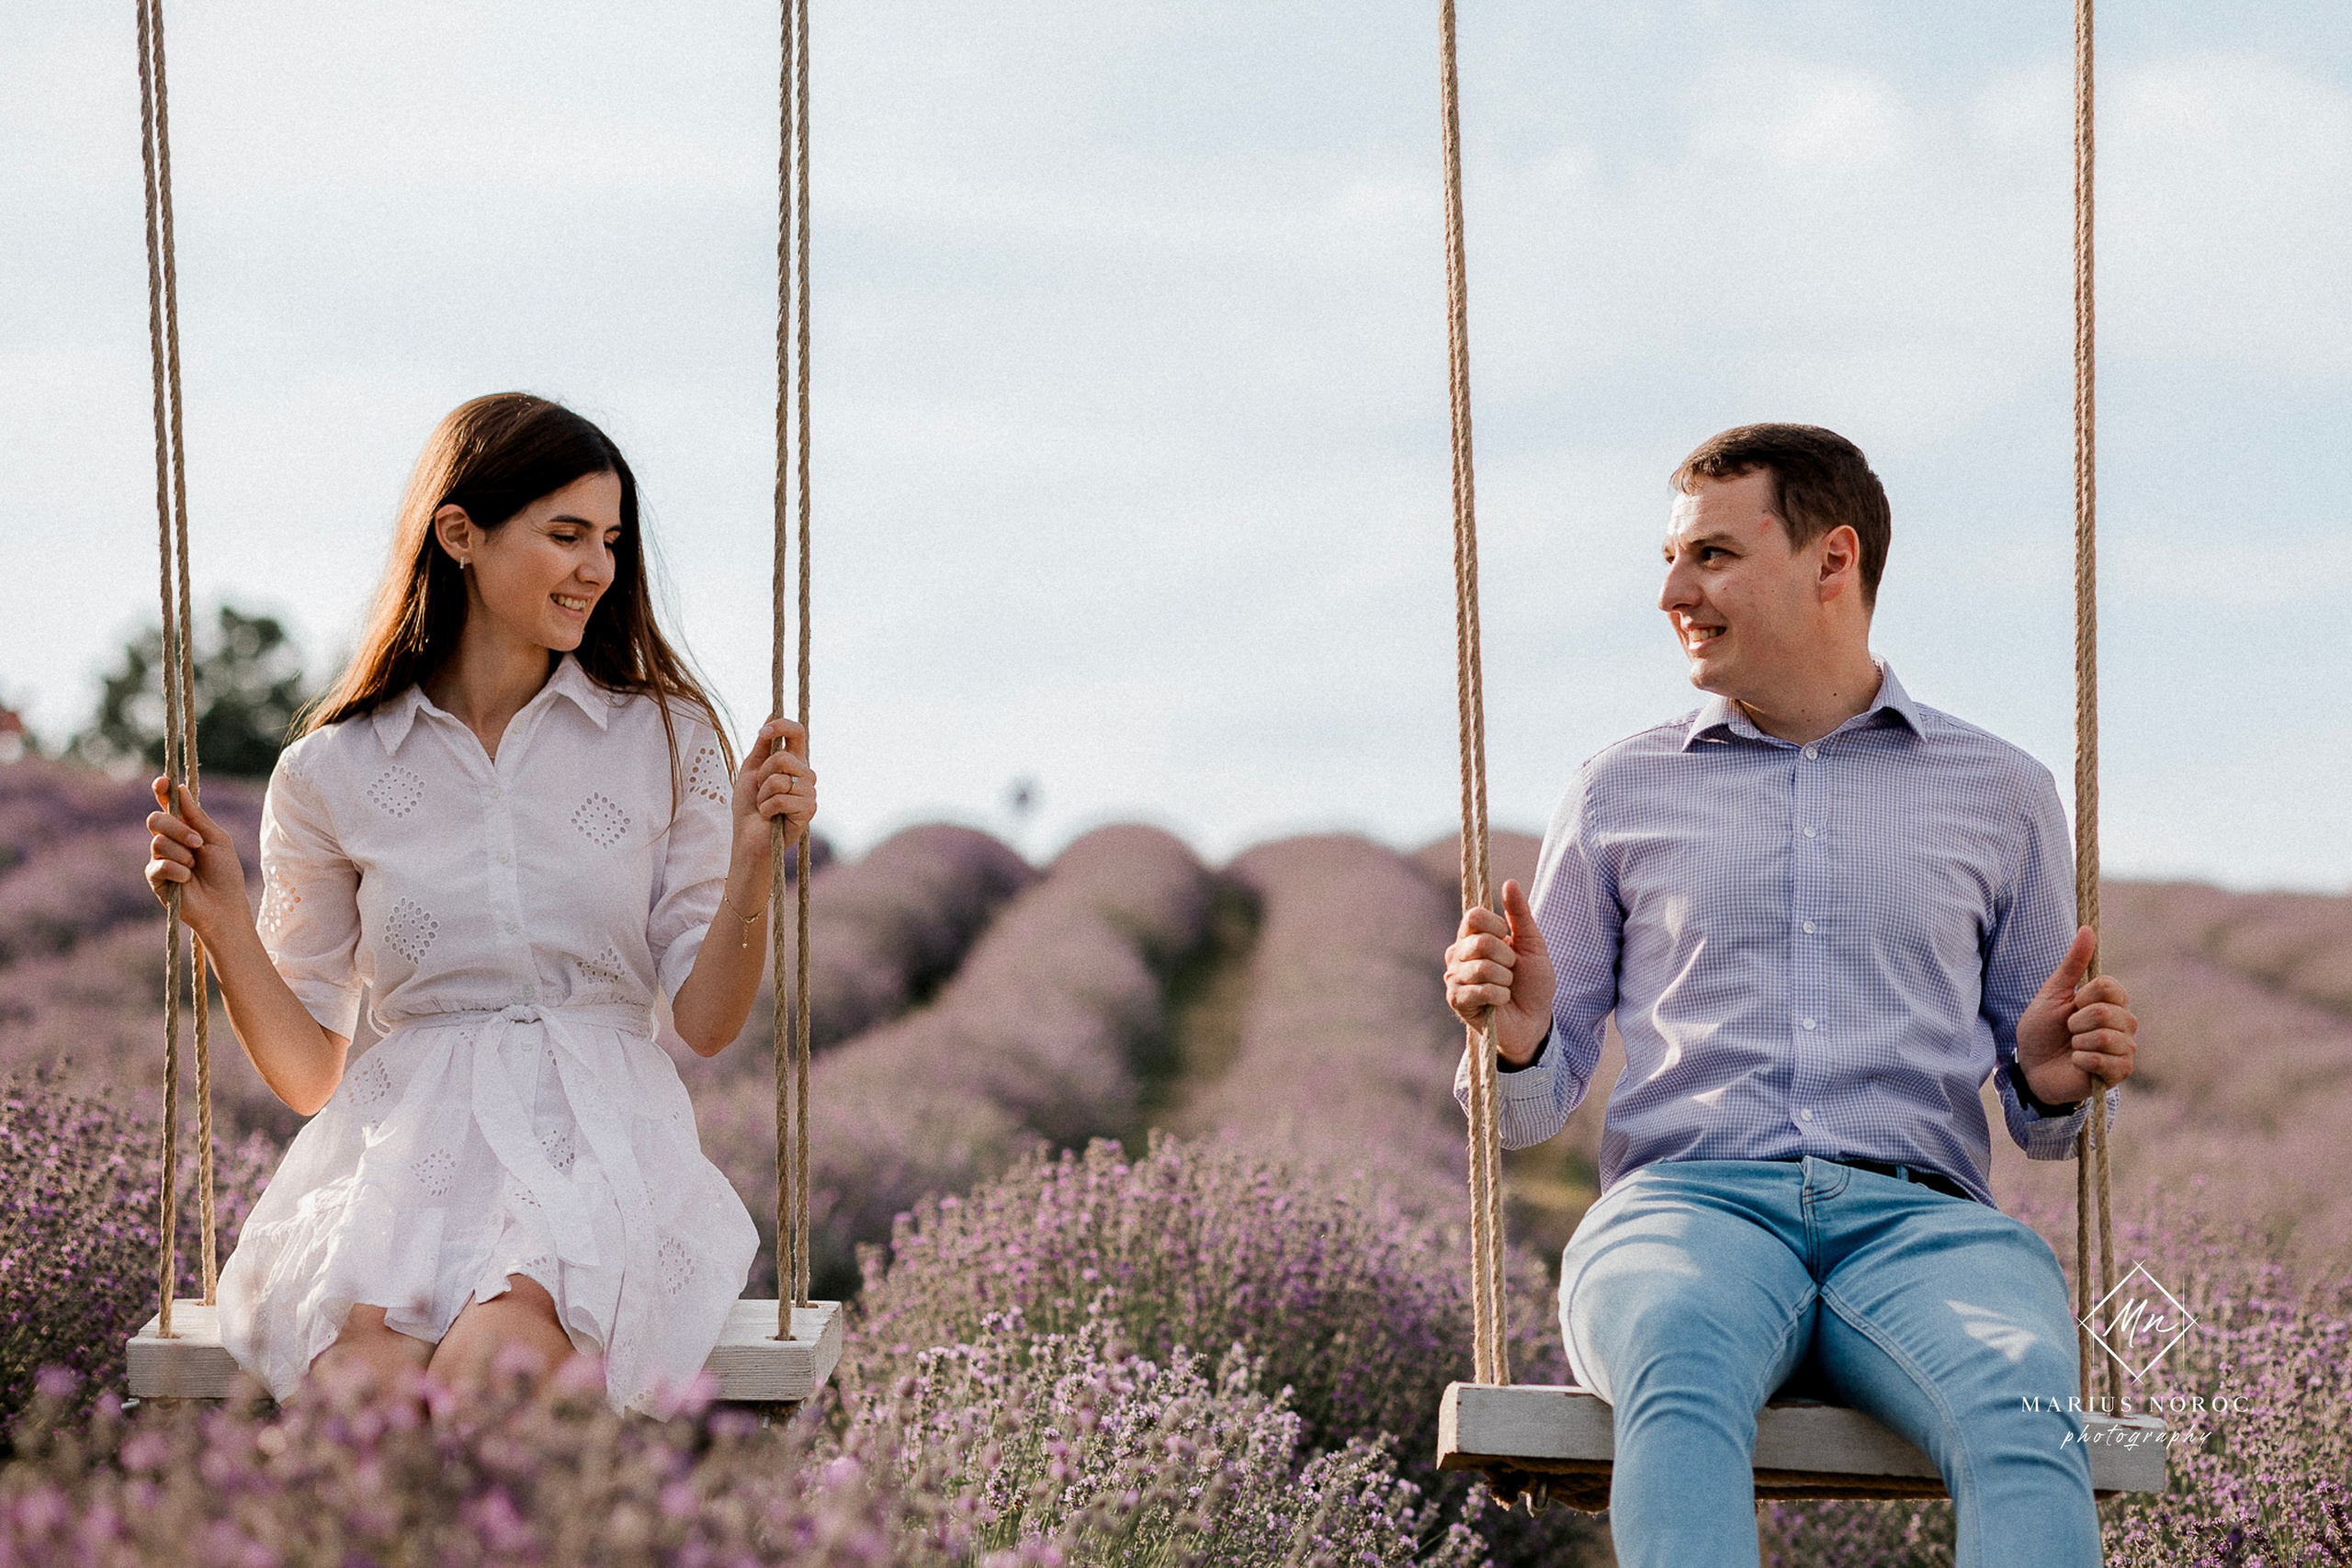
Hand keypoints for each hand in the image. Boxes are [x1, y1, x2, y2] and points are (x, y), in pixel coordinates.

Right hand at [145, 778, 250, 942]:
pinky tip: (188, 879)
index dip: (162, 791)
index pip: (167, 805)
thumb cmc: (225, 873)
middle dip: (177, 828)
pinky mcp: (154, 878)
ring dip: (183, 853)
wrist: (224, 905)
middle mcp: (169, 841)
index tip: (162, 782)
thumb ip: (197, 816)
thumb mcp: (216, 839)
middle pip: (156, 820)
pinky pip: (158, 864)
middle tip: (197, 842)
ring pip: (157, 842)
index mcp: (185, 828)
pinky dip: (178, 870)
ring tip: (195, 866)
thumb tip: (180, 790)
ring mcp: (159, 858)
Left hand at [732, 717, 816, 865]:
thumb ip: (762, 745)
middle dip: (763, 775)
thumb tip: (771, 713)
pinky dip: (768, 808)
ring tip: (765, 807)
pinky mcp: (808, 810)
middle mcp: (805, 775)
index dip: (782, 726)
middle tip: (761, 792)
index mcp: (793, 762)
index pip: (798, 733)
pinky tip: (770, 817)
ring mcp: (809, 792)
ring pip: (781, 779)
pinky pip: (782, 798)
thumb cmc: (749, 806)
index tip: (763, 732)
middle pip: (784, 757)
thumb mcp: (751, 770)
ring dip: (763, 795)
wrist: (748, 838)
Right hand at [1443, 879, 1554, 1065]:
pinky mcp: (1456, 1000)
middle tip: (1511, 970)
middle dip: (1507, 958)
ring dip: (1505, 979)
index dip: (1496, 926)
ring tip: (1507, 987)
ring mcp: (1454, 976)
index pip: (1473, 916)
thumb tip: (1509, 882)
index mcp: (1473, 936)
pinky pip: (1481, 989)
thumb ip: (1520, 915)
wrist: (1534, 1020)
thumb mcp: (1532, 945)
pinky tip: (1500, 1001)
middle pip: (1479, 941)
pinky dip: (1500, 995)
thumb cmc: (1532, 983)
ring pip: (1481, 967)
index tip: (1509, 939)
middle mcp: (1458, 953)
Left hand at [2015, 925, 2136, 1105]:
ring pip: (2107, 1036)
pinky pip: (2104, 1060)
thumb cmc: (2042, 1030)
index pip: (2111, 987)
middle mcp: (2124, 1022)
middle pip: (2107, 1011)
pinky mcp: (2120, 1072)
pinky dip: (2081, 1060)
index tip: (2072, 1004)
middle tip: (2068, 1029)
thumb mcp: (2053, 993)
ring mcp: (2125, 1048)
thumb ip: (2073, 963)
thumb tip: (2087, 928)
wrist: (2031, 1067)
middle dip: (2076, 1021)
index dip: (2084, 995)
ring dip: (2078, 1041)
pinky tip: (2077, 1063)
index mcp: (2110, 1001)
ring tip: (2073, 1046)